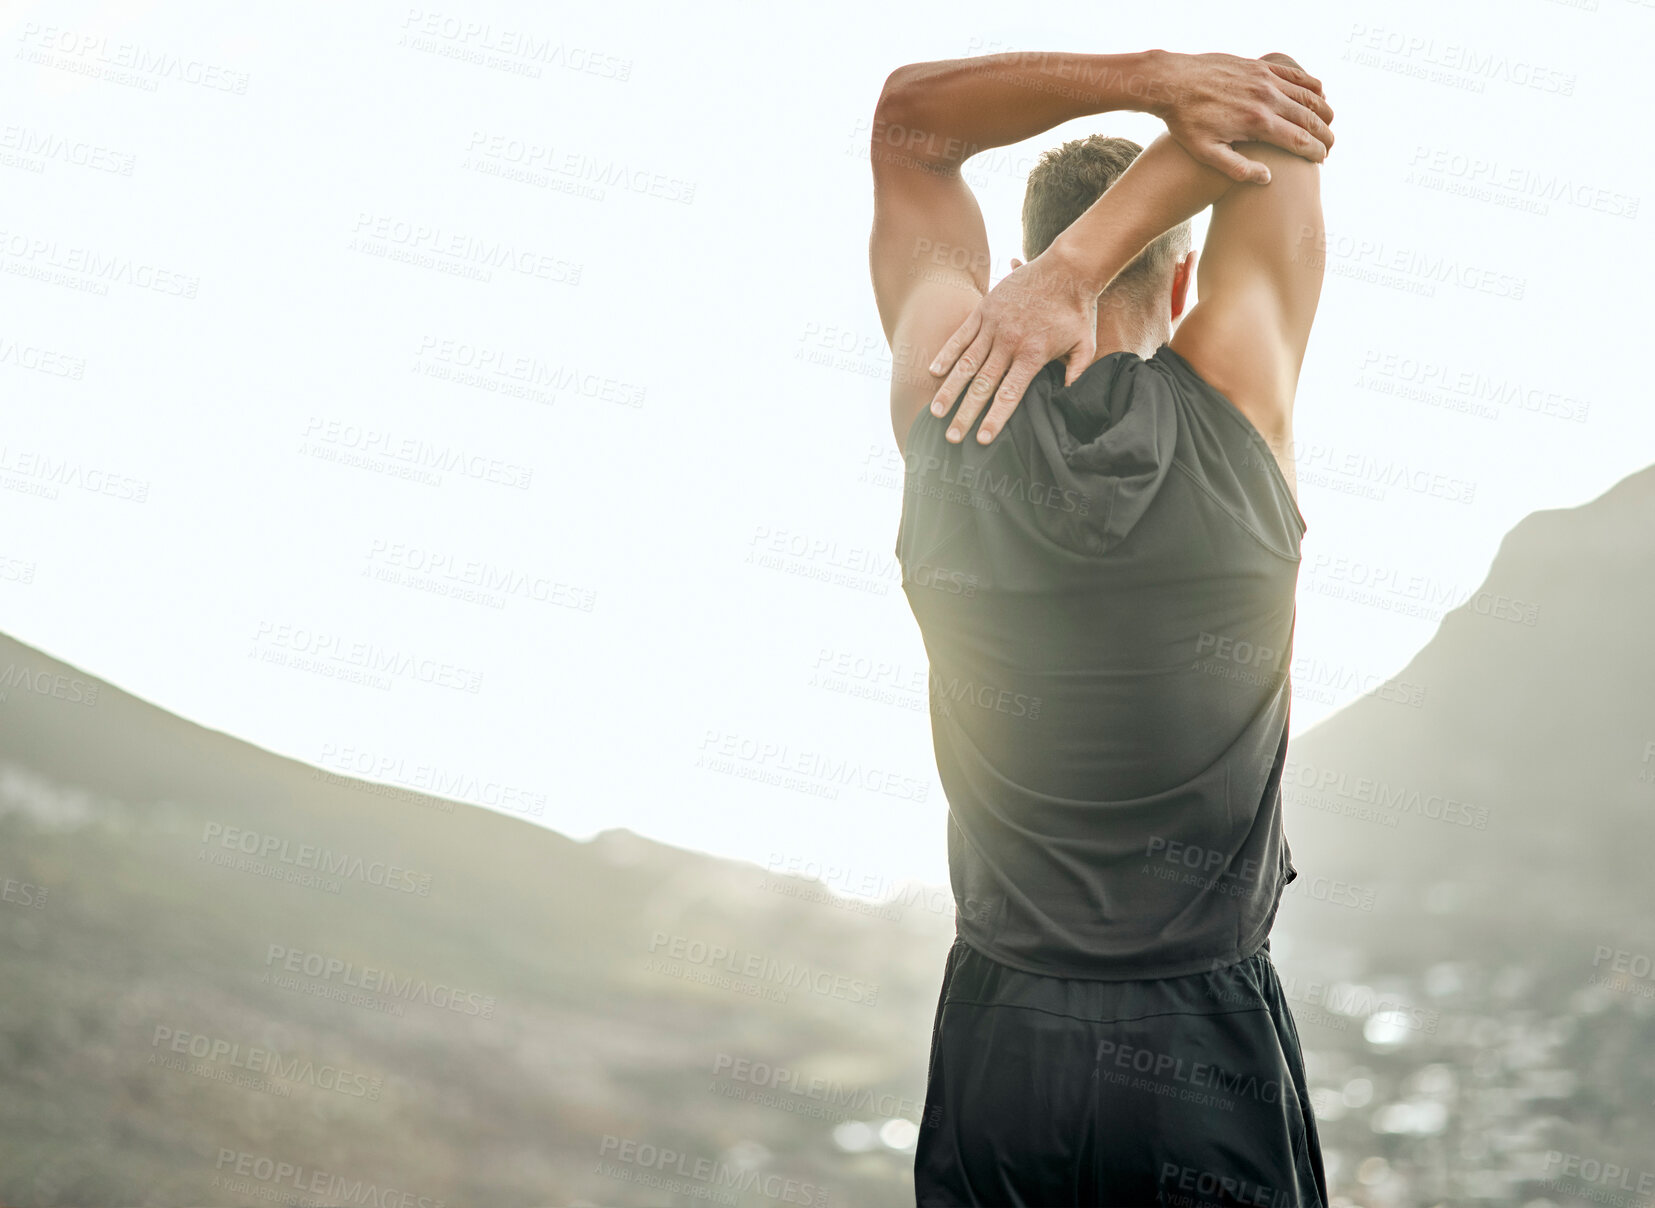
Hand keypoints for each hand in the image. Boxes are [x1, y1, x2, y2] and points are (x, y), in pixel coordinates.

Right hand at [923, 245, 1101, 444]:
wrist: (1067, 268)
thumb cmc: (1077, 310)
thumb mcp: (1085, 345)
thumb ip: (1077, 374)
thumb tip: (1067, 400)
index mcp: (1032, 355)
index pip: (1009, 395)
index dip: (995, 419)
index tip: (982, 440)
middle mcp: (1009, 343)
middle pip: (982, 386)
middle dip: (966, 414)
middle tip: (952, 437)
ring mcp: (993, 325)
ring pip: (966, 364)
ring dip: (950, 390)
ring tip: (936, 412)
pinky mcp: (984, 309)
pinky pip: (961, 336)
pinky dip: (946, 354)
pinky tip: (934, 373)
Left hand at [1151, 50, 1333, 183]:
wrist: (1171, 82)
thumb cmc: (1185, 121)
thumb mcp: (1205, 153)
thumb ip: (1237, 168)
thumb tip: (1267, 178)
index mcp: (1256, 123)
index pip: (1299, 140)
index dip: (1315, 152)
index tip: (1322, 161)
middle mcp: (1266, 98)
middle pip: (1309, 118)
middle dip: (1324, 134)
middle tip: (1330, 148)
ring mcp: (1264, 79)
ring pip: (1307, 95)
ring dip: (1323, 110)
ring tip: (1329, 125)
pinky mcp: (1259, 66)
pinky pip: (1294, 74)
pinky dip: (1311, 85)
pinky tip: (1318, 95)